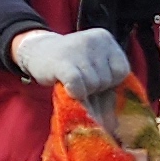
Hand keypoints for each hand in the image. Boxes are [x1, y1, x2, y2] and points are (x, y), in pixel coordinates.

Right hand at [11, 26, 132, 101]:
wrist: (37, 51)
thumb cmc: (71, 63)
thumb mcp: (93, 63)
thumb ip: (109, 80)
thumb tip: (116, 121)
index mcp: (106, 39)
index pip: (122, 70)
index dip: (110, 81)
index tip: (94, 76)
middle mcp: (94, 40)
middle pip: (107, 79)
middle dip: (95, 87)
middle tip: (79, 78)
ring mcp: (78, 49)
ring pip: (93, 85)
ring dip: (83, 90)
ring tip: (71, 80)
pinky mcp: (63, 62)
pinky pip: (78, 86)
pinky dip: (75, 93)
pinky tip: (67, 88)